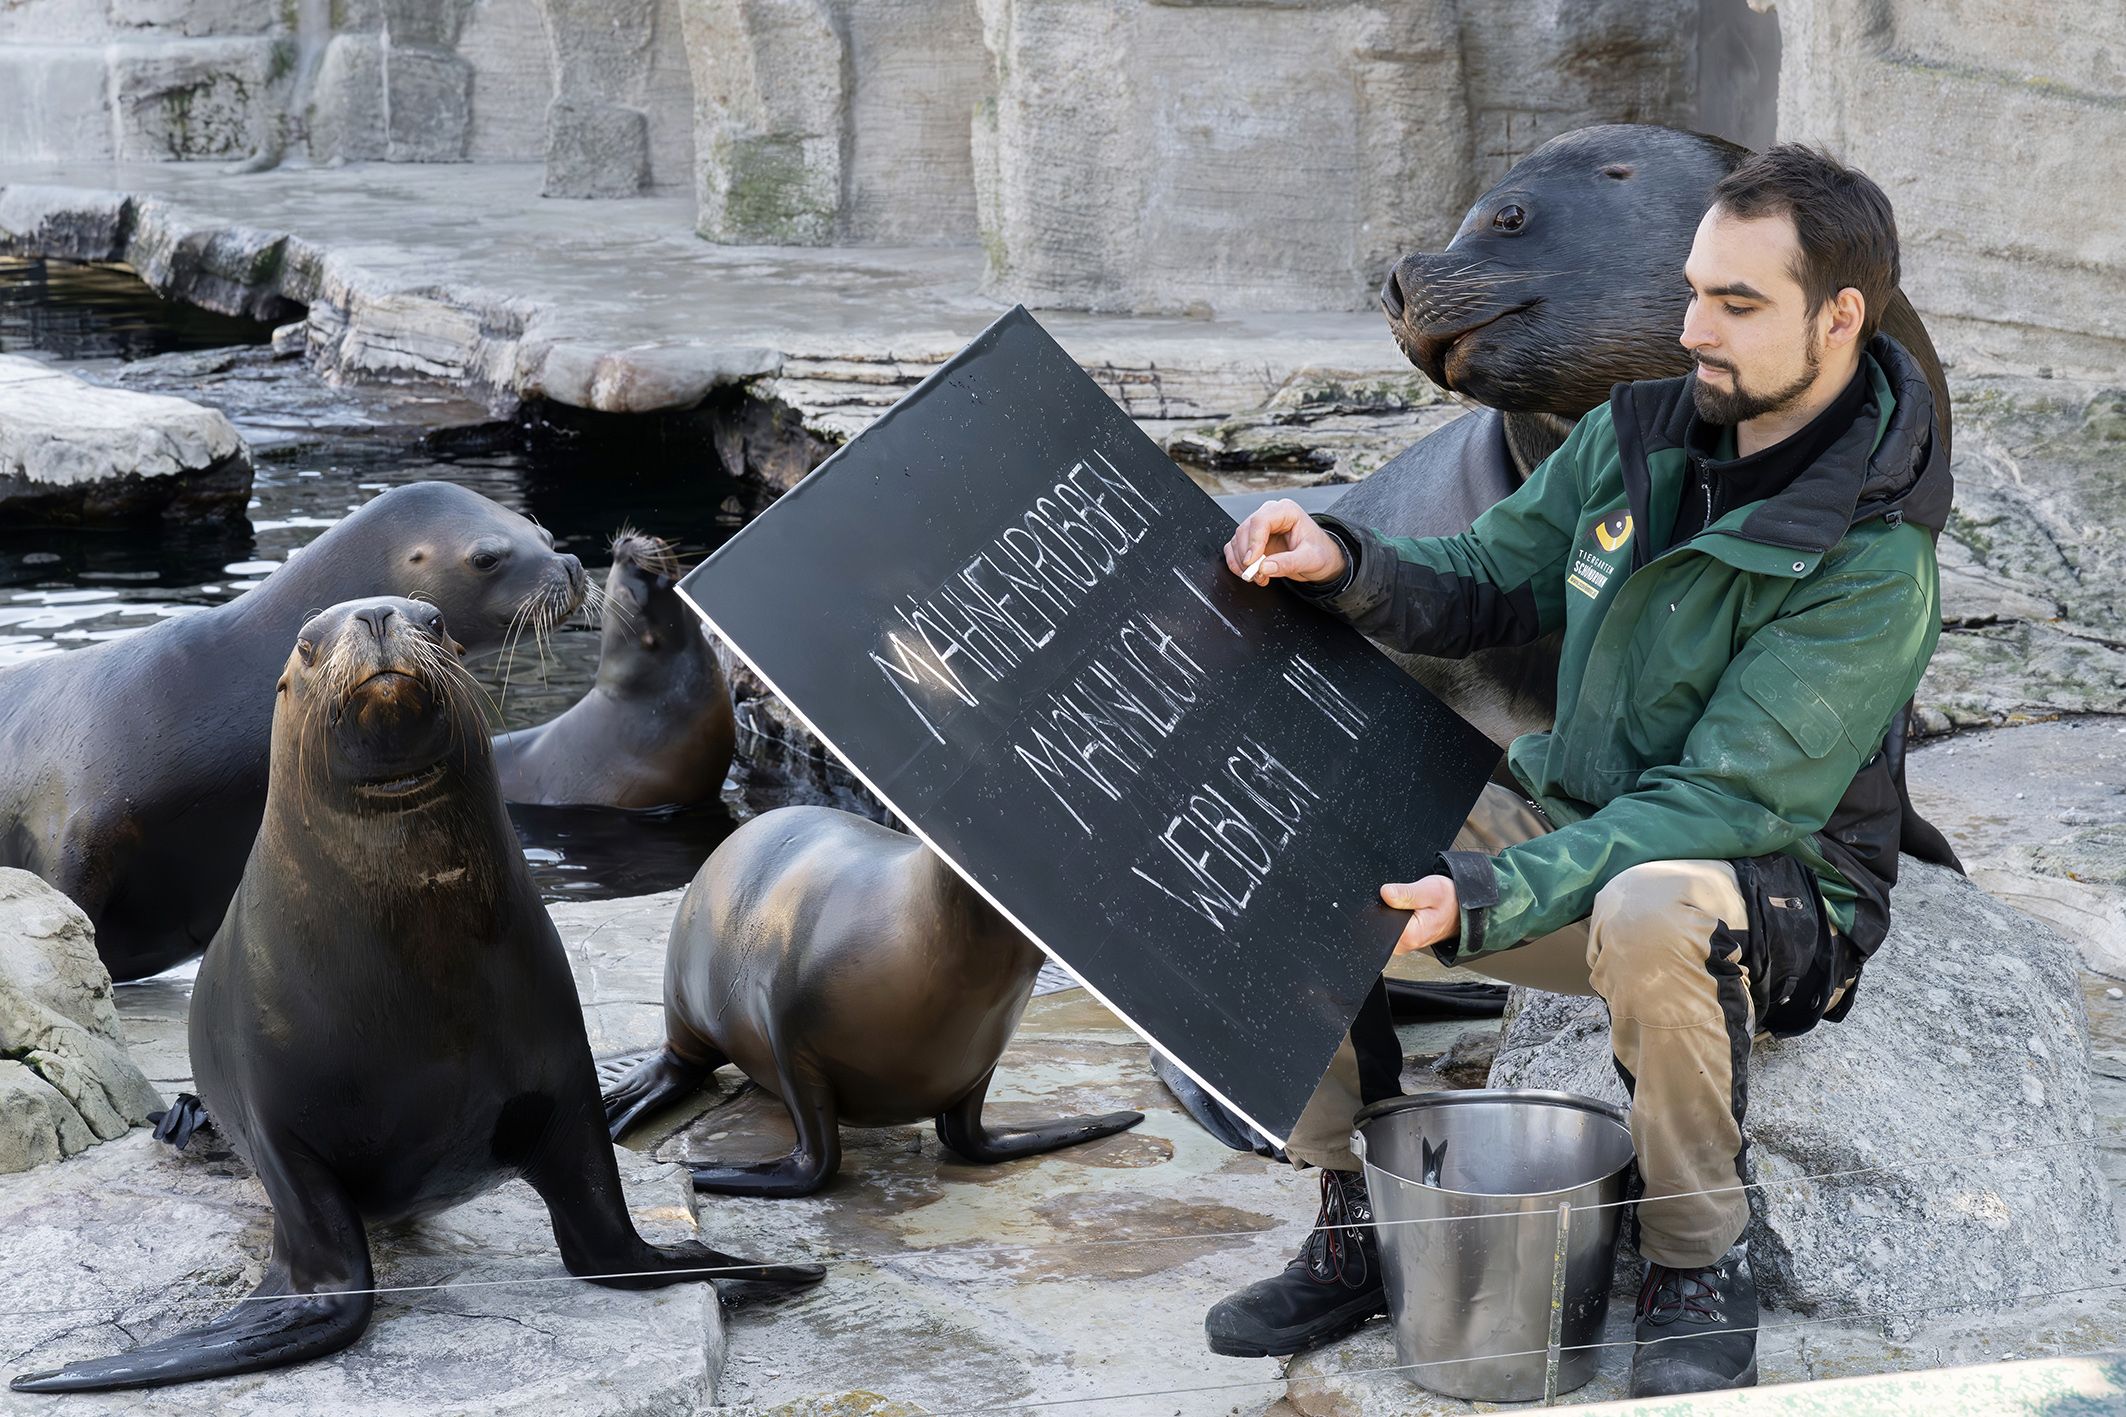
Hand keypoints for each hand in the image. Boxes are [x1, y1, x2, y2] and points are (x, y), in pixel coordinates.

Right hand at [1224, 498, 1348, 585]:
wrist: (1321, 559)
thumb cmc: (1319, 552)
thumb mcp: (1310, 559)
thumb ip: (1288, 563)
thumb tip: (1265, 567)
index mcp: (1286, 511)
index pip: (1260, 520)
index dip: (1253, 541)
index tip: (1252, 562)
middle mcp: (1270, 516)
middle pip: (1245, 530)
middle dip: (1246, 556)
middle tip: (1256, 575)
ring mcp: (1259, 528)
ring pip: (1237, 541)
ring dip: (1242, 563)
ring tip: (1258, 577)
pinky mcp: (1252, 541)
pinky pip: (1234, 549)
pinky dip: (1237, 564)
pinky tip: (1251, 575)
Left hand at [1381, 876, 1457, 954]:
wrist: (1462, 910)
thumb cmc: (1450, 902)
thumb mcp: (1429, 890)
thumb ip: (1406, 893)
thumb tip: (1385, 892)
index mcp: (1410, 936)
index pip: (1378, 922)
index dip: (1379, 905)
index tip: (1392, 896)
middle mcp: (1405, 944)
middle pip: (1378, 926)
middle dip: (1384, 909)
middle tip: (1405, 899)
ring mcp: (1404, 944)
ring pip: (1383, 928)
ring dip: (1389, 913)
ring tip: (1408, 904)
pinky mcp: (1404, 940)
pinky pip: (1390, 928)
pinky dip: (1393, 917)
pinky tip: (1406, 910)